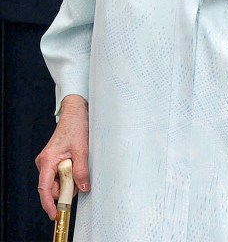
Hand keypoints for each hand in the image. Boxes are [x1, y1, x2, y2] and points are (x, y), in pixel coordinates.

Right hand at [36, 95, 89, 218]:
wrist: (74, 112)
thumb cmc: (76, 126)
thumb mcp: (82, 149)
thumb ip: (81, 170)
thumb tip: (83, 188)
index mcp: (47, 160)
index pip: (45, 188)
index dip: (49, 204)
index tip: (55, 215)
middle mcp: (44, 162)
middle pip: (52, 187)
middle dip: (65, 189)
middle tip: (80, 180)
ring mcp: (47, 162)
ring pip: (56, 181)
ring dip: (68, 180)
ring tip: (78, 165)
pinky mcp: (52, 161)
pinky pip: (58, 175)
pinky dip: (68, 175)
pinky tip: (75, 164)